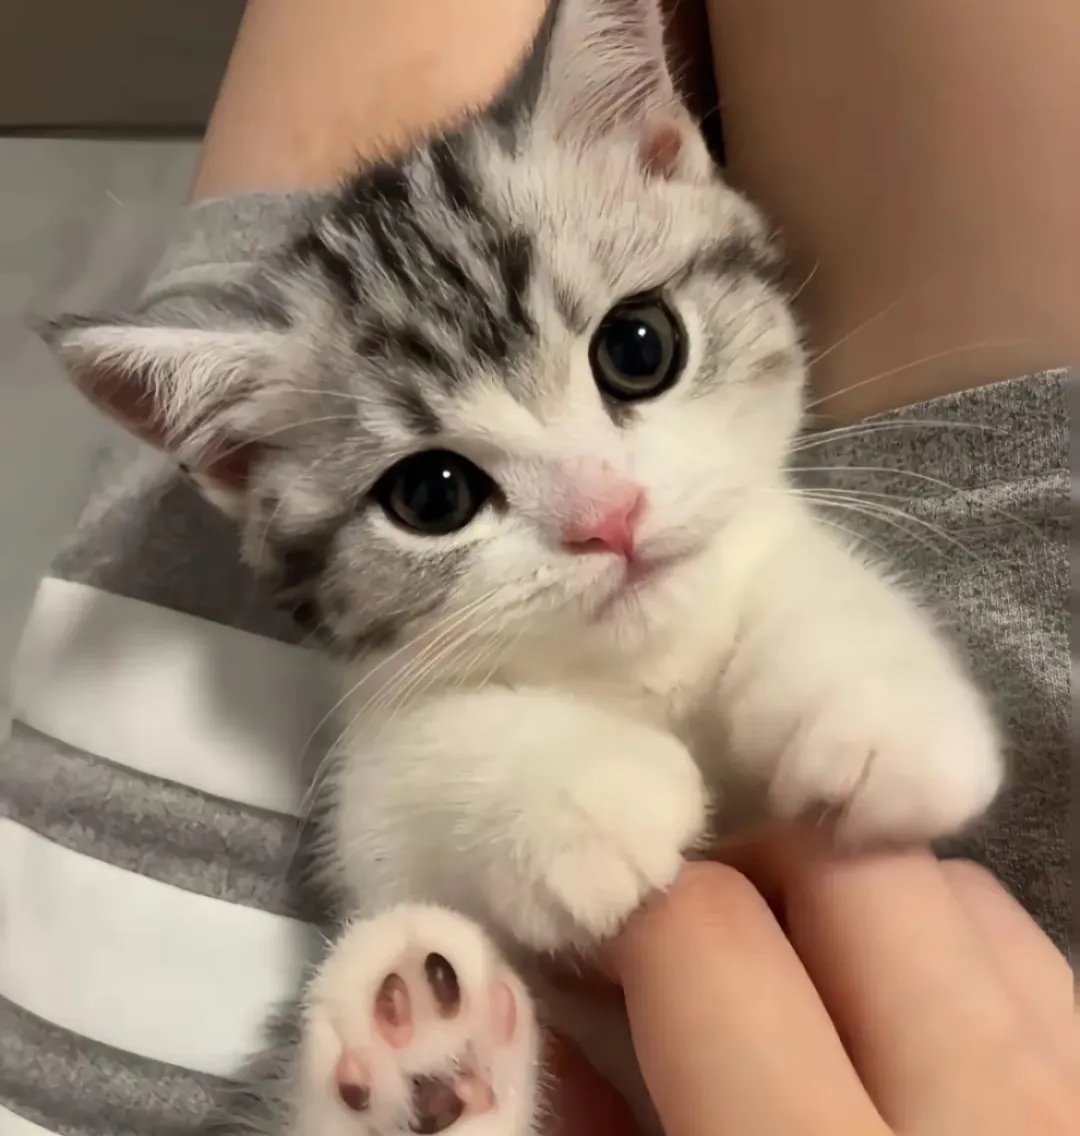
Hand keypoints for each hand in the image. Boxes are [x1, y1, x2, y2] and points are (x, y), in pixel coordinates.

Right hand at [600, 828, 1077, 1134]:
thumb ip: (596, 1133)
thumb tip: (551, 1000)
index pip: (706, 933)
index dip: (626, 906)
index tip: (597, 934)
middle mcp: (985, 1113)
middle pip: (842, 862)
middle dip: (744, 866)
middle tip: (697, 937)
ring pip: (952, 884)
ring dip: (850, 897)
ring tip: (803, 973)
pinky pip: (1029, 953)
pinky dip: (949, 946)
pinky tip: (910, 1019)